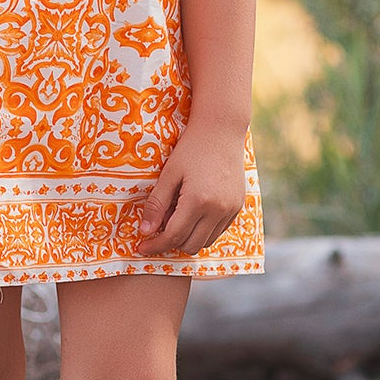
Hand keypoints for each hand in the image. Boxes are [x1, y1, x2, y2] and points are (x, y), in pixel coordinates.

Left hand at [137, 122, 246, 255]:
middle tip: (157, 232)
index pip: (173, 236)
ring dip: (188, 238)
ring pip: (205, 242)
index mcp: (198, 201)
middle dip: (171, 243)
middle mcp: (218, 209)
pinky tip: (192, 215)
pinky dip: (203, 231)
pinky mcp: (238, 207)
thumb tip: (144, 231)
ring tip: (175, 220)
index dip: (155, 245)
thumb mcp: (169, 174)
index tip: (142, 248)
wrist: (222, 131)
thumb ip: (157, 205)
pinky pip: (218, 231)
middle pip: (190, 245)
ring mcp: (231, 209)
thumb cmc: (191, 148)